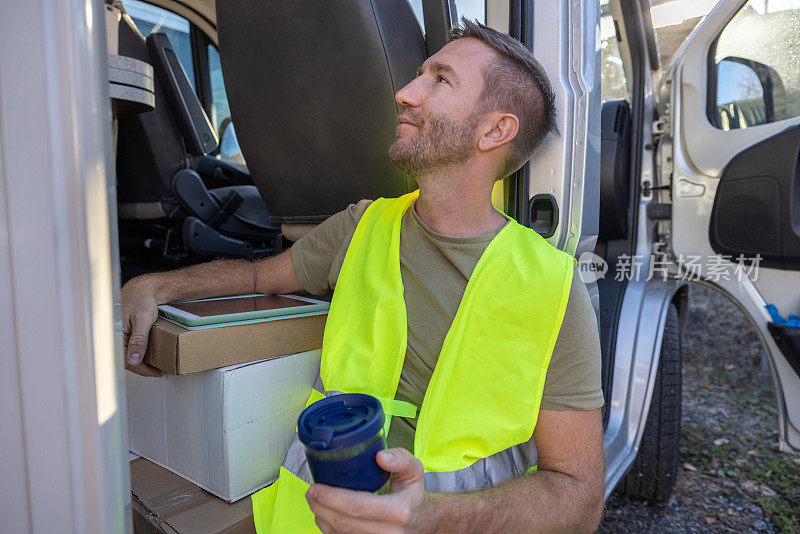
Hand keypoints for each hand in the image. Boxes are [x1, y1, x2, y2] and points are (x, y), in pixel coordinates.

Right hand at [121, 277, 163, 376]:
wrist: (144, 287)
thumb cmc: (141, 299)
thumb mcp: (142, 320)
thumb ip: (138, 340)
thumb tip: (133, 360)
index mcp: (115, 335)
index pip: (127, 361)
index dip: (143, 370)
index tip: (157, 372)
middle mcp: (116, 337)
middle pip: (129, 359)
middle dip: (144, 367)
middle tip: (160, 370)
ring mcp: (122, 335)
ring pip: (131, 354)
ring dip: (144, 361)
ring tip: (158, 364)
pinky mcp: (127, 333)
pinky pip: (133, 346)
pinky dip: (143, 352)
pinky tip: (152, 353)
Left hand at [306, 447, 431, 533]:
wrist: (425, 523)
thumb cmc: (414, 496)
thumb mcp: (415, 471)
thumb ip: (400, 459)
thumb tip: (380, 456)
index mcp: (398, 511)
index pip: (356, 506)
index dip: (331, 497)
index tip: (316, 487)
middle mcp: (388, 533)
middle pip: (343, 523)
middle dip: (320, 507)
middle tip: (311, 492)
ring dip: (321, 519)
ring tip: (315, 502)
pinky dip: (329, 529)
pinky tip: (325, 516)